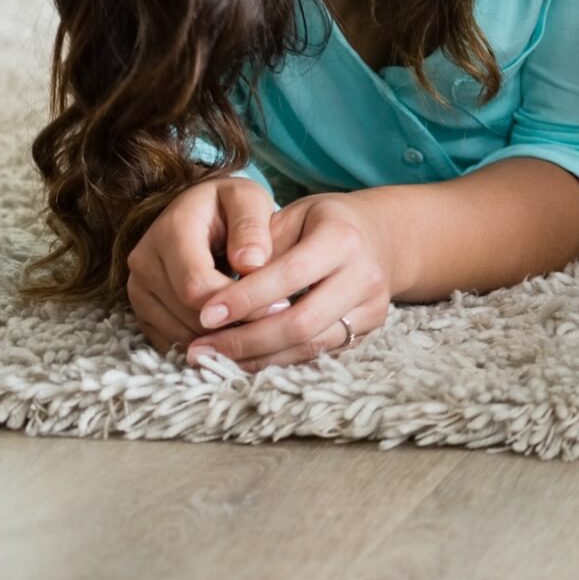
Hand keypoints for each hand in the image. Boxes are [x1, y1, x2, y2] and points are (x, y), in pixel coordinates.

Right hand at [122, 175, 277, 354]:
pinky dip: (202, 344)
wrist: (198, 209)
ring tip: (257, 329)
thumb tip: (252, 264)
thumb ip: (251, 228)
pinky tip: (232, 334)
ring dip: (220, 338)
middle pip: (187, 313)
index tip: (277, 306)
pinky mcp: (140, 308)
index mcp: (170, 231)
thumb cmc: (230, 205)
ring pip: (178, 331)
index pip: (196, 285)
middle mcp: (144, 261)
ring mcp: (137, 287)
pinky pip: (168, 339)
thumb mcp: (248, 199)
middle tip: (273, 325)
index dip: (238, 303)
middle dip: (234, 323)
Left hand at [181, 192, 395, 370]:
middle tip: (200, 348)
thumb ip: (258, 252)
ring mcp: (372, 307)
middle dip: (245, 340)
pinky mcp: (369, 330)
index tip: (205, 314)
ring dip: (255, 359)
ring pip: (309, 347)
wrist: (378, 236)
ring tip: (212, 359)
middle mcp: (365, 274)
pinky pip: (317, 355)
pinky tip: (244, 359)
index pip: (291, 274)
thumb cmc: (319, 223)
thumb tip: (218, 296)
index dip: (245, 298)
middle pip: (301, 322)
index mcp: (343, 237)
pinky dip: (276, 361)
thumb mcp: (289, 218)